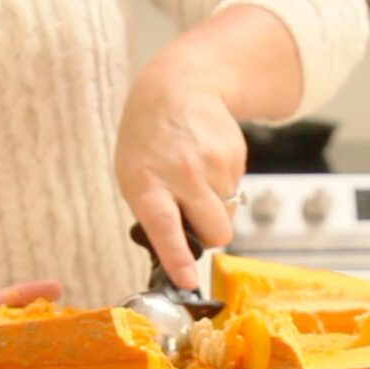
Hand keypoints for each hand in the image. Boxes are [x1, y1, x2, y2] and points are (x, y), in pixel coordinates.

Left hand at [116, 59, 246, 290]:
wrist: (179, 86)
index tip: (188, 279)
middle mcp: (183, 174)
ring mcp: (214, 164)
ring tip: (194, 179)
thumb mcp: (133, 175)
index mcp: (149, 183)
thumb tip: (178, 251)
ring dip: (214, 207)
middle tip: (193, 217)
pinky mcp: (236, 156)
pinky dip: (222, 187)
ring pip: (228, 215)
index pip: (165, 226)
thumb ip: (152, 212)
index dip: (178, 257)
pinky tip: (206, 164)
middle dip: (210, 236)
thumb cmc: (148, 139)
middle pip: (217, 232)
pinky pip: (235, 192)